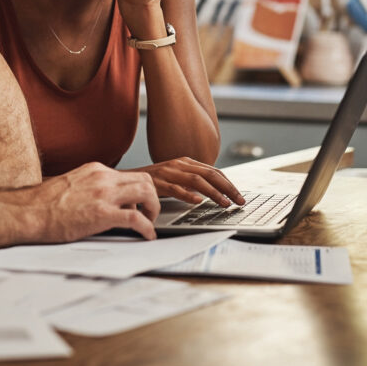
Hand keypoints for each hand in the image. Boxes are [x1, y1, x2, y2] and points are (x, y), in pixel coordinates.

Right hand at [36, 162, 159, 240]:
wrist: (28, 211)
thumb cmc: (43, 204)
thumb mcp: (72, 185)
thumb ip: (91, 188)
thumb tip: (102, 201)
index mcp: (96, 170)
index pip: (130, 175)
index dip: (139, 191)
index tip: (139, 204)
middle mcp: (103, 178)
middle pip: (145, 179)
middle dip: (153, 197)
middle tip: (149, 213)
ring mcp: (103, 195)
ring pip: (146, 192)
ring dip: (154, 209)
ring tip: (150, 223)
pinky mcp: (102, 214)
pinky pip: (136, 219)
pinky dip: (147, 228)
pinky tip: (147, 236)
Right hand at [129, 158, 245, 206]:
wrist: (127, 179)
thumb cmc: (153, 180)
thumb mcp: (175, 177)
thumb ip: (191, 181)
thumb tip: (211, 191)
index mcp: (185, 162)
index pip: (213, 171)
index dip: (228, 183)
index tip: (239, 195)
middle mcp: (179, 165)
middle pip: (210, 174)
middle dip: (228, 188)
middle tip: (239, 201)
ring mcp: (168, 173)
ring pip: (197, 181)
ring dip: (214, 193)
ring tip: (224, 204)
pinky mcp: (158, 183)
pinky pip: (176, 188)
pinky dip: (188, 195)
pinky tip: (198, 202)